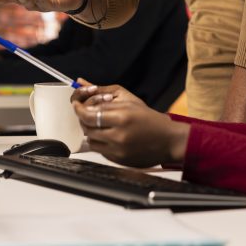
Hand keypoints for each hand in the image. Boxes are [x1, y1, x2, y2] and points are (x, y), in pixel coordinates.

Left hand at [71, 85, 189, 167]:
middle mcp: (119, 136)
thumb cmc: (150, 119)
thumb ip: (104, 94)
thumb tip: (83, 85)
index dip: (79, 109)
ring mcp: (118, 151)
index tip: (77, 104)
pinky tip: (110, 136)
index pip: (89, 115)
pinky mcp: (118, 161)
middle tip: (88, 113)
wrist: (168, 140)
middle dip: (84, 119)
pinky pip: (100, 151)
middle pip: (87, 128)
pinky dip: (101, 142)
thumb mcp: (129, 101)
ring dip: (92, 132)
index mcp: (122, 117)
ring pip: (90, 141)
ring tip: (101, 125)